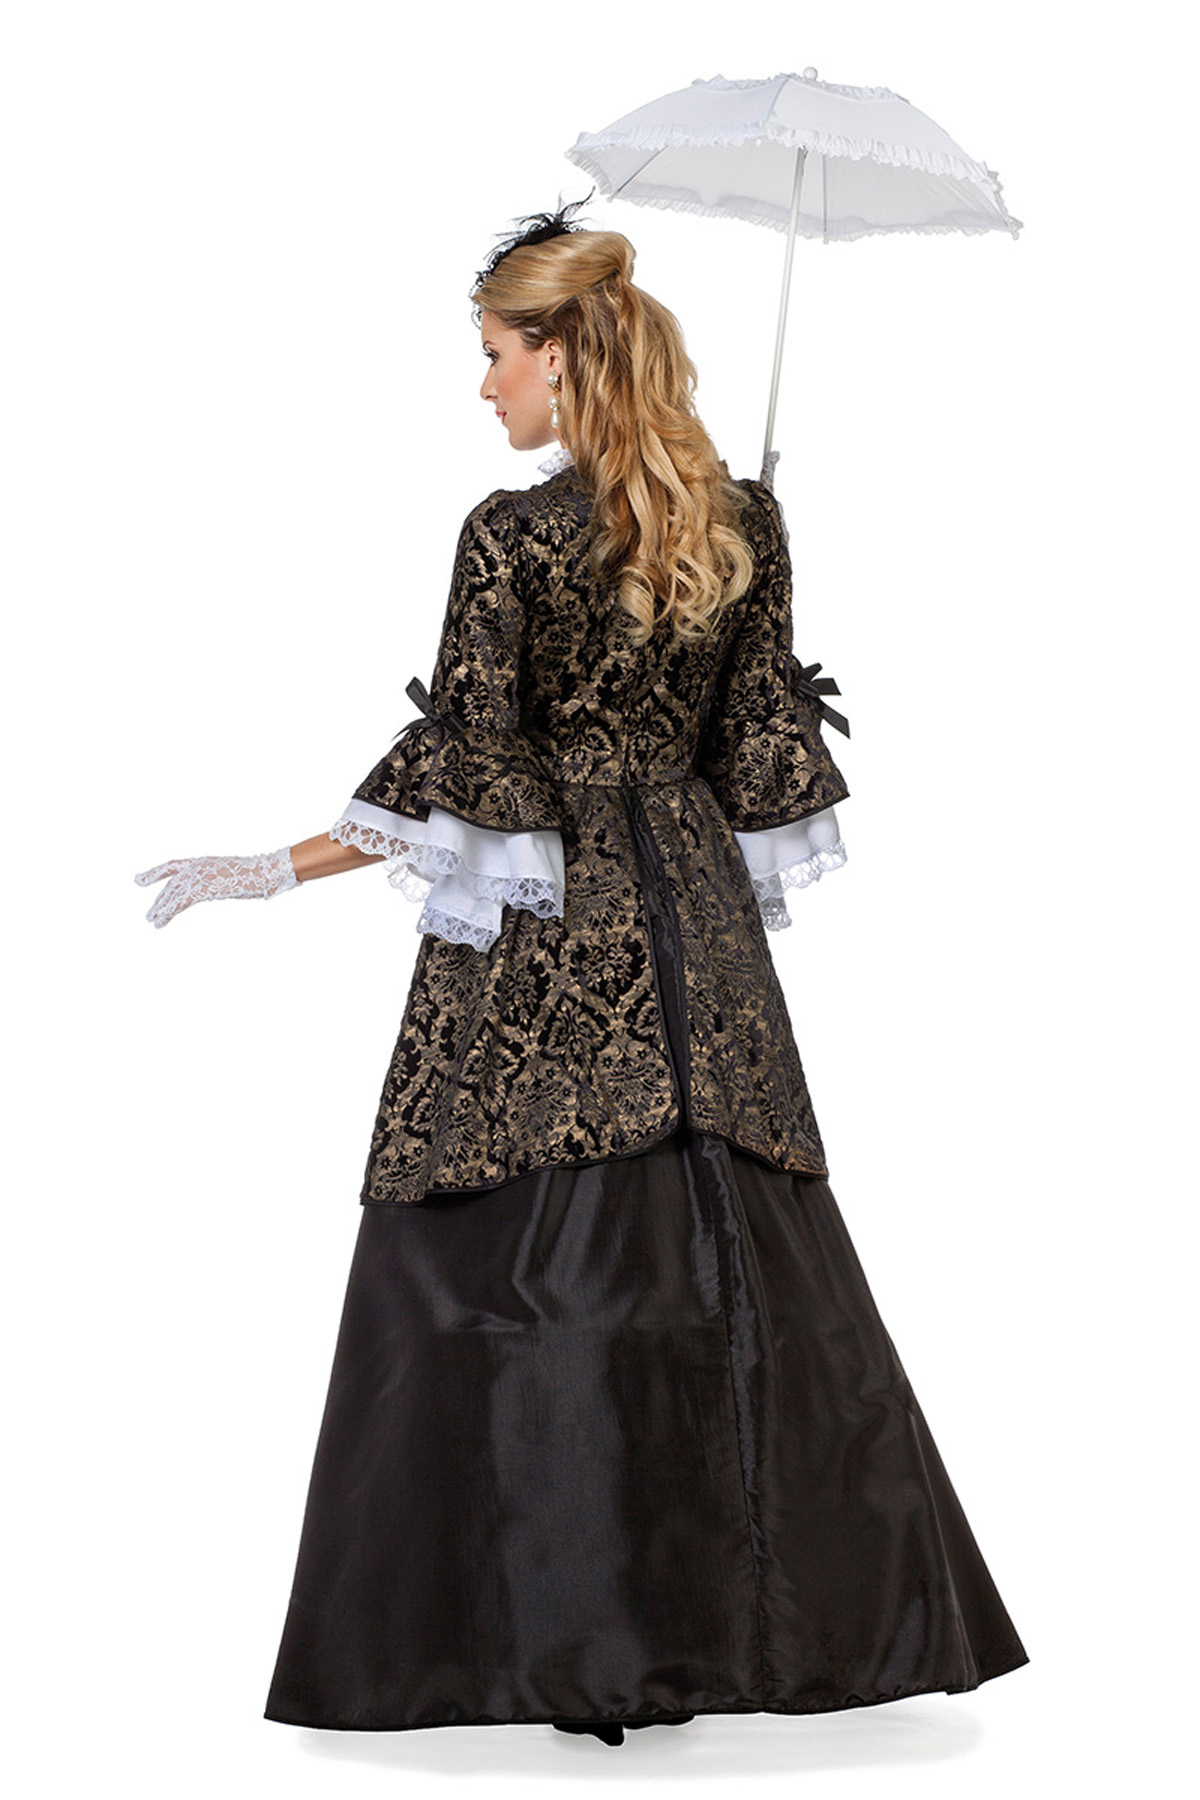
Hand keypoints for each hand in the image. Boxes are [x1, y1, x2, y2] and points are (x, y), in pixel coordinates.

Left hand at [134, 846, 298, 927]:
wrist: (267, 872)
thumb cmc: (261, 876)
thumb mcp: (237, 880)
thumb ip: (226, 884)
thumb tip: (233, 891)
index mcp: (204, 861)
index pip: (173, 866)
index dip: (155, 873)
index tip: (139, 880)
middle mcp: (198, 865)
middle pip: (171, 884)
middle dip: (160, 900)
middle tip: (150, 915)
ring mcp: (200, 874)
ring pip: (173, 893)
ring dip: (162, 908)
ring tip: (153, 921)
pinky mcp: (203, 886)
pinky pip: (181, 901)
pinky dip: (169, 911)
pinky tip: (162, 920)